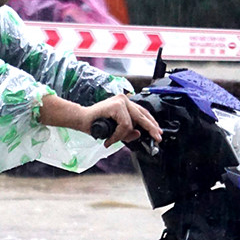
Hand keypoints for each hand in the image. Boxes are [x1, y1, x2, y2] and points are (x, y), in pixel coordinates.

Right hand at [40, 93, 161, 147]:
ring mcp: (120, 101)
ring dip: (122, 135)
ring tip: (112, 139)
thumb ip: (128, 132)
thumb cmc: (96, 125)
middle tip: (157, 138)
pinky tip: (110, 138)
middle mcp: (124, 99)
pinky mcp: (116, 105)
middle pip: (142, 115)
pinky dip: (118, 134)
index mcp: (125, 103)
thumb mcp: (116, 131)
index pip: (143, 112)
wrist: (81, 120)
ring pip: (132, 123)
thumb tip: (138, 133)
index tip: (158, 132)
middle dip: (151, 128)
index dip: (151, 123)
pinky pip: (124, 125)